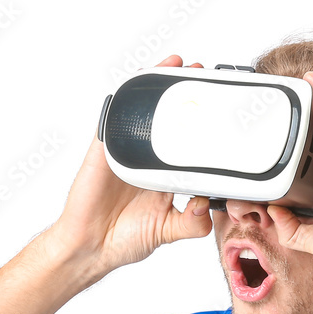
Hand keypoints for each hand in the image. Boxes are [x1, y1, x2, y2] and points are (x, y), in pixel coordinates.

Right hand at [46, 55, 211, 277]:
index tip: (221, 105)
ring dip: (158, 84)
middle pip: (167, 117)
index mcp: (164, 175)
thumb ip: (193, 222)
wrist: (91, 248)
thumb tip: (209, 203)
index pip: (186, 141)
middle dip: (184, 93)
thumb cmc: (125, 239)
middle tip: (203, 74)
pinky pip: (115, 116)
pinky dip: (127, 97)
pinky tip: (140, 81)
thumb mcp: (169, 231)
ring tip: (178, 65)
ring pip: (142, 110)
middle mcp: (146, 159)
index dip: (201, 121)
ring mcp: (125, 151)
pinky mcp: (105, 149)